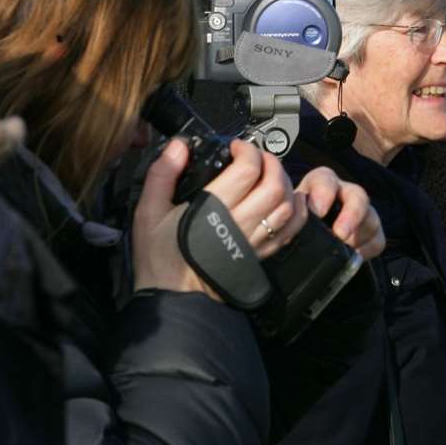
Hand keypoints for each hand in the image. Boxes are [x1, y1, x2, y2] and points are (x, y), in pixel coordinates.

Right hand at [131, 138, 308, 296]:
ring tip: (270, 174)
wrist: (172, 297)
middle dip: (271, 163)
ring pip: (286, 207)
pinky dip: (296, 212)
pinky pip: (290, 231)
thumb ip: (162, 174)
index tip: (237, 147)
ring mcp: (253, 242)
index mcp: (213, 210)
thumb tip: (179, 147)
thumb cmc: (160, 257)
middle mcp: (239, 224)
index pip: (247, 171)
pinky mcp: (260, 255)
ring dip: (285, 183)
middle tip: (257, 157)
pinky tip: (289, 199)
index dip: (248, 151)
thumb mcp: (149, 211)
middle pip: (274, 186)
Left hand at [295, 168, 384, 260]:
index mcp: (318, 185)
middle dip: (351, 214)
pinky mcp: (370, 233)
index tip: (318, 212)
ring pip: (371, 218)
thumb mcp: (286, 219)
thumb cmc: (290, 227)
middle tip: (340, 234)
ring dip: (358, 235)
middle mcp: (343, 194)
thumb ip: (290, 220)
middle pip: (357, 195)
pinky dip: (366, 249)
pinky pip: (377, 240)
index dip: (324, 193)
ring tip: (343, 249)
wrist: (300, 246)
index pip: (325, 179)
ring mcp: (360, 213)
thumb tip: (292, 231)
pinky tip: (352, 256)